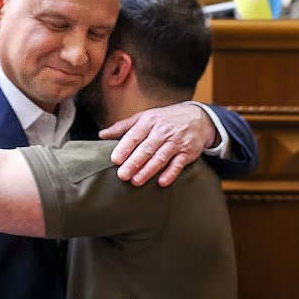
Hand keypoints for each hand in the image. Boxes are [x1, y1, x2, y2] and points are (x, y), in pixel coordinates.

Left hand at [99, 102, 216, 186]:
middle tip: (122, 175)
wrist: (197, 117)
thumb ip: (123, 127)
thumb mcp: (145, 117)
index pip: (135, 135)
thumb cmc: (164, 119)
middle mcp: (163, 131)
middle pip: (147, 148)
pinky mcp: (188, 152)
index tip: (115, 160)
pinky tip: (161, 182)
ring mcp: (176, 142)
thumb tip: (102, 135)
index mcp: (149, 121)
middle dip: (134, 162)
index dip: (125, 148)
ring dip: (148, 170)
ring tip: (136, 181)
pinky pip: (178, 164)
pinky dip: (170, 173)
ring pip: (161, 157)